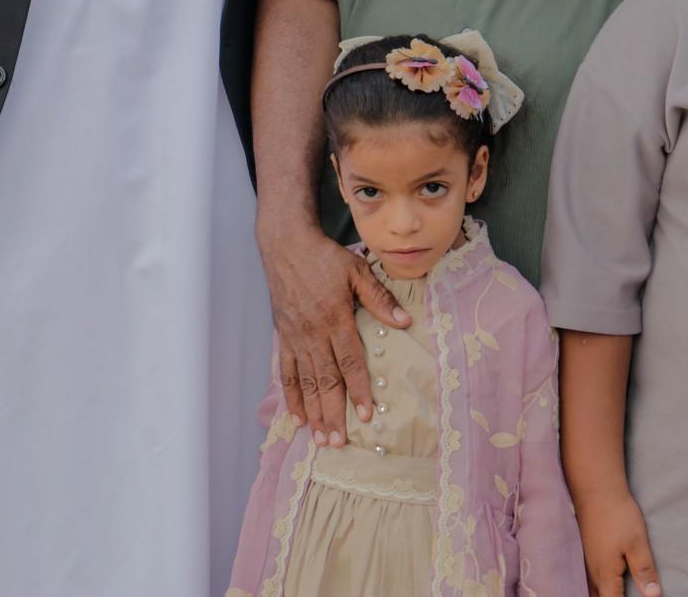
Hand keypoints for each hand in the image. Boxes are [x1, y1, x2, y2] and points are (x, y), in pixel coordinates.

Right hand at [257, 222, 410, 446]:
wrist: (286, 245)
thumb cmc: (325, 257)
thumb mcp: (358, 270)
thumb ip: (380, 299)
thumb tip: (404, 322)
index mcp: (334, 318)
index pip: (349, 361)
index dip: (357, 390)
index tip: (365, 415)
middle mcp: (313, 333)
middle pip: (325, 380)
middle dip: (332, 413)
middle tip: (338, 442)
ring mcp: (296, 337)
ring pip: (305, 382)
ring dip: (313, 412)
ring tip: (320, 438)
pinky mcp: (283, 337)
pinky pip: (286, 372)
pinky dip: (291, 396)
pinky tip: (297, 417)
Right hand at [576, 490, 661, 596]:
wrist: (596, 491)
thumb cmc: (618, 515)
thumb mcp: (637, 543)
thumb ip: (644, 570)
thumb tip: (653, 595)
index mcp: (605, 573)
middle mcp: (592, 572)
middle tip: (626, 594)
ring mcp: (585, 562)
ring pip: (591, 590)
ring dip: (602, 594)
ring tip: (616, 592)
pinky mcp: (585, 553)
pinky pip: (588, 579)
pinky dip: (597, 587)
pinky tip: (605, 584)